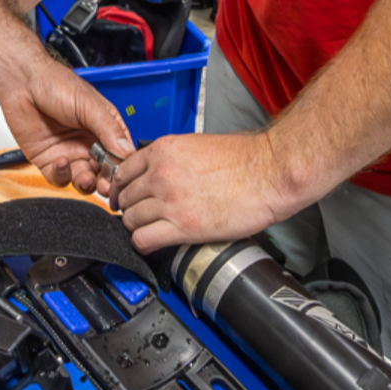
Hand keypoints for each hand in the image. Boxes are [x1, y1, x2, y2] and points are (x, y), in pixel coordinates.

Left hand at [0, 58, 134, 192]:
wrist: (22, 83)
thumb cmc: (54, 84)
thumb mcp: (88, 105)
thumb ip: (108, 129)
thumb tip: (127, 151)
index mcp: (104, 128)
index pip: (121, 154)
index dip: (123, 166)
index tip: (123, 174)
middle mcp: (89, 143)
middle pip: (104, 172)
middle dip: (106, 181)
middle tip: (105, 184)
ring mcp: (69, 153)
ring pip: (84, 180)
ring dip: (87, 183)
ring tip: (86, 177)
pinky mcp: (48, 161)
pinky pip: (60, 178)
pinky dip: (63, 176)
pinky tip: (61, 162)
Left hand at [108, 132, 310, 251]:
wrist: (271, 172)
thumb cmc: (246, 159)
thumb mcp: (197, 146)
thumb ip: (171, 159)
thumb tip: (159, 173)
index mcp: (163, 151)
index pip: (122, 171)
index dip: (120, 187)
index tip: (122, 196)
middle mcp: (161, 174)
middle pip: (125, 197)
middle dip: (129, 207)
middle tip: (136, 215)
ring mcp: (169, 201)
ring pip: (131, 220)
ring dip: (136, 226)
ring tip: (147, 229)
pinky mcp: (183, 226)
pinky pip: (144, 239)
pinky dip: (142, 243)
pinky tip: (150, 242)